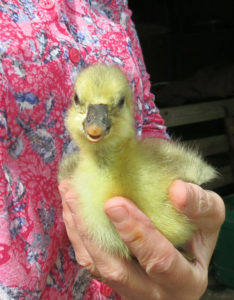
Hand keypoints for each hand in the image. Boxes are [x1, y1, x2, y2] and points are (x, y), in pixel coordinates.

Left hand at [59, 179, 224, 299]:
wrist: (184, 250)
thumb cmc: (197, 236)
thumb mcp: (210, 220)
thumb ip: (200, 206)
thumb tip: (177, 190)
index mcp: (184, 281)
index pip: (159, 261)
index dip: (138, 234)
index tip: (115, 202)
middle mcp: (151, 291)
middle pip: (115, 270)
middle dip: (92, 231)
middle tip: (77, 194)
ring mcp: (127, 286)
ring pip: (95, 265)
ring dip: (77, 228)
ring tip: (69, 192)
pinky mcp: (112, 275)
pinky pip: (88, 259)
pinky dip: (77, 231)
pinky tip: (72, 206)